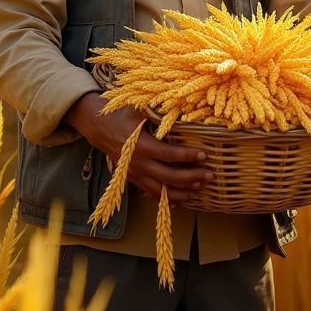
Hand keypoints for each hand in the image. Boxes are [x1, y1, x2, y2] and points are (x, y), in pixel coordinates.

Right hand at [64, 92, 212, 203]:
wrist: (100, 128)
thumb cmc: (123, 115)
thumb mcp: (140, 109)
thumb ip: (159, 114)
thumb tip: (184, 112)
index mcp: (142, 146)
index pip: (169, 154)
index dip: (188, 156)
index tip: (204, 155)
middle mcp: (138, 164)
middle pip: (169, 176)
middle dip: (192, 177)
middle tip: (210, 175)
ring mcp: (135, 175)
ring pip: (161, 190)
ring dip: (182, 192)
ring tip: (199, 189)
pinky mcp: (133, 180)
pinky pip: (151, 194)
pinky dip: (166, 199)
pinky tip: (181, 201)